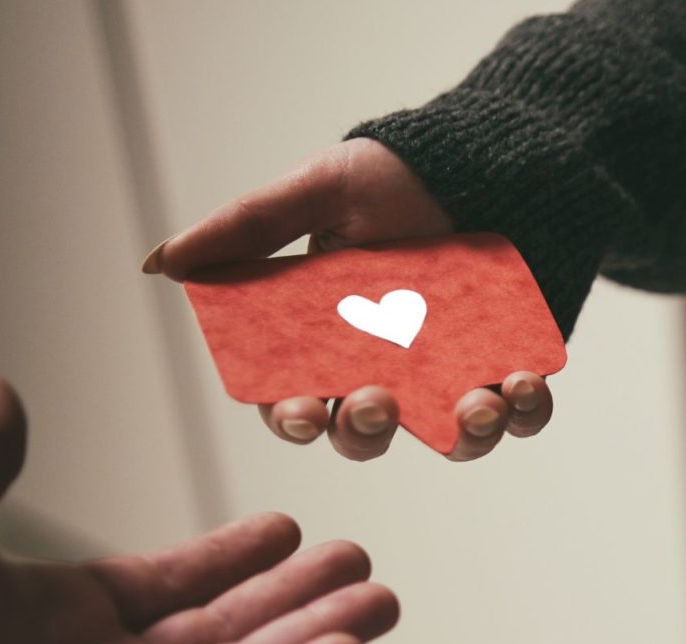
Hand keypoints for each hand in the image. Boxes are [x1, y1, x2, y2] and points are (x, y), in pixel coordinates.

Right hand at [144, 137, 553, 461]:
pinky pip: (521, 415)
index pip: (295, 398)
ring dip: (462, 435)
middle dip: (366, 431)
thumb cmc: (401, 177)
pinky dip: (525, 412)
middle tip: (379, 404)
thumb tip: (160, 262)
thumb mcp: (322, 188)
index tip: (303, 413)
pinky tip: (524, 385)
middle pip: (364, 432)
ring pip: (449, 439)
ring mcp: (453, 377)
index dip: (293, 417)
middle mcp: (389, 371)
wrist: (499, 161)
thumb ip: (249, 228)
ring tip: (478, 403)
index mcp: (328, 340)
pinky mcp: (511, 371)